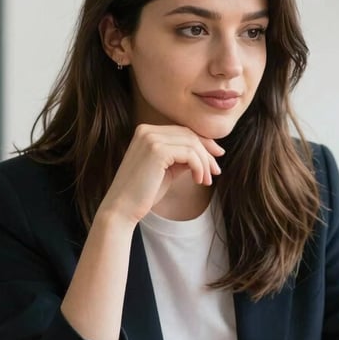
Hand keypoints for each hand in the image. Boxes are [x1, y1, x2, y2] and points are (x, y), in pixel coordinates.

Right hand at [98, 124, 223, 224]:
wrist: (122, 209)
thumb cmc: (143, 193)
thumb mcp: (166, 170)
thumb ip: (181, 158)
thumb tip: (205, 154)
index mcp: (146, 132)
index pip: (182, 131)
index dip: (203, 143)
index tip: (216, 157)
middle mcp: (147, 131)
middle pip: (189, 135)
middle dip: (207, 152)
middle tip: (216, 171)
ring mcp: (151, 138)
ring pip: (192, 143)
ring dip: (204, 163)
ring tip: (206, 181)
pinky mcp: (157, 150)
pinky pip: (189, 154)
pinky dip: (199, 167)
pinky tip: (198, 181)